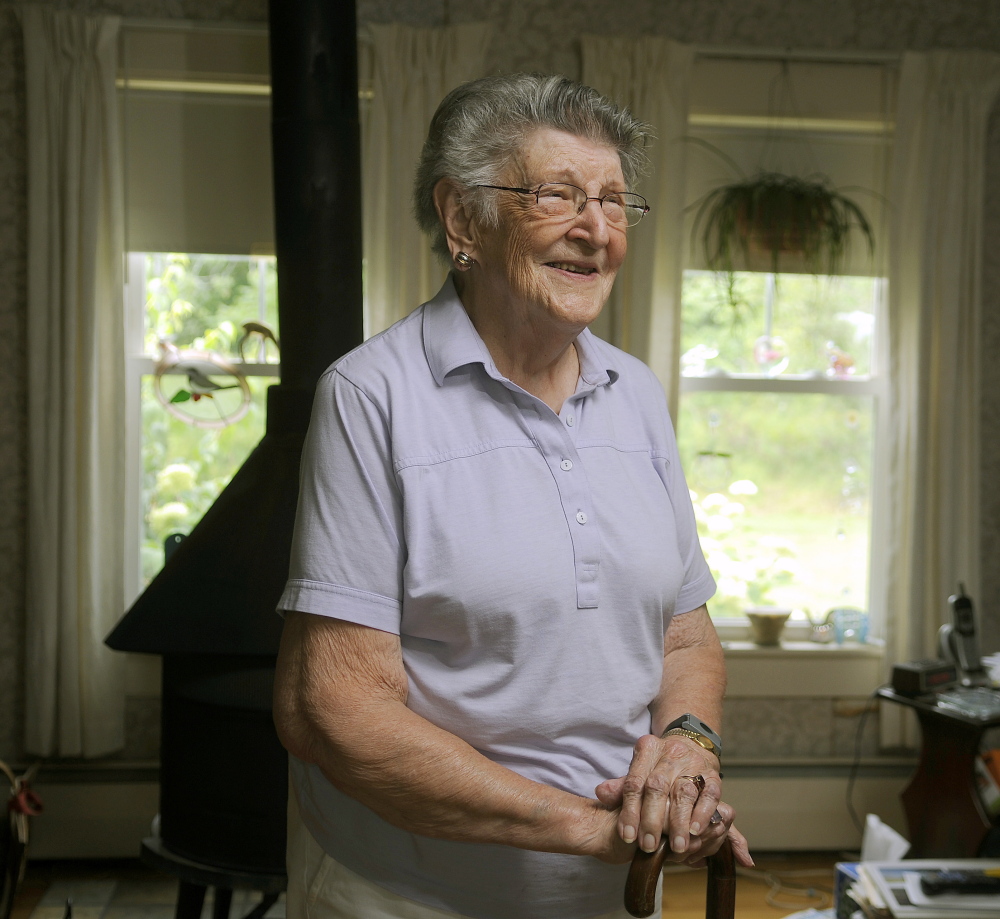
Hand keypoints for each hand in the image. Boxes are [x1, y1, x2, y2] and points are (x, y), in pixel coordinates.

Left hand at [594, 733, 752, 867]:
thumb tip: (601, 794)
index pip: (634, 782)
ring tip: (675, 846)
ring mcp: (693, 763)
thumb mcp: (638, 771)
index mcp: (647, 749)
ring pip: (684, 792)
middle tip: (648, 846)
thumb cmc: (659, 768)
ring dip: (679, 822)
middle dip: (652, 820)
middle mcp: (670, 753)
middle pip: (657, 786)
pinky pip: (710, 794)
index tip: (627, 837)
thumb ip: (621, 786)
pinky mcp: (713, 775)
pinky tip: (696, 831)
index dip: (629, 811)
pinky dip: (703, 814)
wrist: (691, 747)